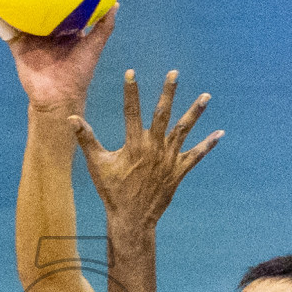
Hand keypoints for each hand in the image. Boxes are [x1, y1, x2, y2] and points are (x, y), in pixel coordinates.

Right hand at [0, 1, 117, 109]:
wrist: (58, 97)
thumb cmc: (79, 74)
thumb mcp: (94, 47)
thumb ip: (103, 27)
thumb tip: (115, 3)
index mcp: (64, 29)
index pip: (61, 3)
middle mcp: (46, 31)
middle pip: (37, 6)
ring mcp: (31, 38)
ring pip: (19, 13)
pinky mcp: (18, 46)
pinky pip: (5, 28)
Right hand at [70, 70, 223, 233]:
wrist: (132, 218)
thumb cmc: (113, 191)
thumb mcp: (97, 164)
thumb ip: (86, 138)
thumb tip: (71, 118)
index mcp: (134, 145)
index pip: (131, 112)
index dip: (131, 92)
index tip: (131, 73)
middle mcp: (154, 148)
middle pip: (162, 114)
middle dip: (168, 92)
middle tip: (174, 74)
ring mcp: (168, 159)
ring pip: (184, 130)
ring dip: (195, 112)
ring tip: (206, 97)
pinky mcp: (178, 171)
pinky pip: (196, 155)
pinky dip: (208, 144)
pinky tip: (220, 133)